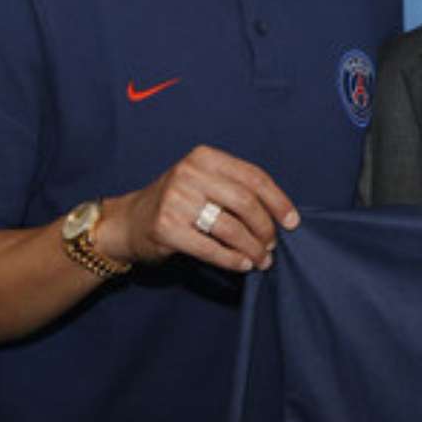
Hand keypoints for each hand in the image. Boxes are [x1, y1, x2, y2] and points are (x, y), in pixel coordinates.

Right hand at [97, 145, 298, 273]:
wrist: (129, 221)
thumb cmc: (177, 202)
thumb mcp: (203, 181)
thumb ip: (235, 188)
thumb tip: (280, 214)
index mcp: (204, 157)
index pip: (253, 176)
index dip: (277, 201)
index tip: (292, 222)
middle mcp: (189, 173)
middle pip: (245, 203)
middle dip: (265, 228)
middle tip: (272, 244)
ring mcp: (175, 200)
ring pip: (231, 228)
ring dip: (252, 248)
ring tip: (261, 259)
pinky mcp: (166, 228)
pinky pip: (211, 248)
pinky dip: (232, 260)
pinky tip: (243, 265)